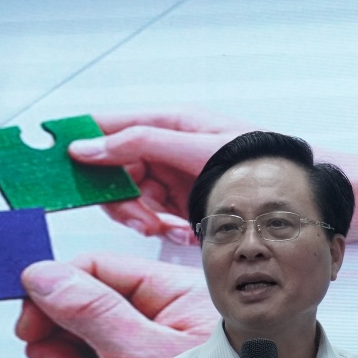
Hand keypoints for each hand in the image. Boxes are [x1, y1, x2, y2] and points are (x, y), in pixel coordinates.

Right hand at [16, 253, 216, 357]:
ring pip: (83, 346)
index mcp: (167, 290)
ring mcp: (146, 345)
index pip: (92, 269)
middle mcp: (157, 313)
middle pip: (80, 310)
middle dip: (58, 344)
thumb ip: (92, 312)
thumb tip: (41, 275)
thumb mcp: (146, 350)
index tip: (29, 326)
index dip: (52, 293)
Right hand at [66, 110, 259, 243]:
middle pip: (113, 172)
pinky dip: (162, 229)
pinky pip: (154, 216)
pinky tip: (181, 234)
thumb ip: (142, 143)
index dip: (78, 146)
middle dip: (121, 200)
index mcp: (166, 123)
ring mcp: (173, 176)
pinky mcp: (183, 202)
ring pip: (131, 199)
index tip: (60, 172)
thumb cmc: (258, 160)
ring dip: (141, 218)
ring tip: (166, 230)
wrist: (296, 192)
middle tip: (141, 221)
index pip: (104, 127)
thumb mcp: (197, 148)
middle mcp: (166, 148)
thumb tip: (89, 145)